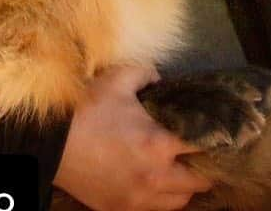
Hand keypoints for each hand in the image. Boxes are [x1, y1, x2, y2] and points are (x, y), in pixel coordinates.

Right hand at [54, 65, 211, 210]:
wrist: (51, 143)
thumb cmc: (87, 109)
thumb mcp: (119, 78)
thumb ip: (148, 73)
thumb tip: (161, 79)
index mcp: (159, 145)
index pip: (204, 147)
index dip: (216, 138)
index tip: (219, 130)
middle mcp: (155, 178)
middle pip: (199, 181)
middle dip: (204, 165)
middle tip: (201, 150)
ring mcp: (138, 200)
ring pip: (180, 201)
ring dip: (185, 184)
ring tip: (179, 167)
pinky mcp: (120, 210)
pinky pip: (155, 210)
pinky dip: (162, 197)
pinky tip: (155, 180)